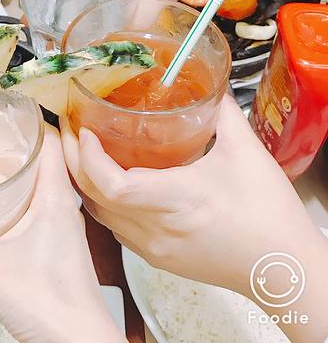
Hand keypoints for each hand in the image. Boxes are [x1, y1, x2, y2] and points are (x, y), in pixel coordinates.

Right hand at [0, 126, 124, 342]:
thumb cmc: (53, 305)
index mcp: (55, 198)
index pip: (51, 141)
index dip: (31, 121)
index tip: (4, 112)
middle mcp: (62, 207)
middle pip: (43, 160)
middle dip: (14, 146)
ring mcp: (61, 227)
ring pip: (40, 185)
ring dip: (16, 175)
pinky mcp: (55, 247)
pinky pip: (38, 209)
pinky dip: (18, 201)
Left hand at [61, 96, 325, 294]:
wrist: (283, 270)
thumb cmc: (269, 216)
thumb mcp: (246, 153)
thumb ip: (221, 112)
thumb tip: (205, 83)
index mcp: (178, 200)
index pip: (112, 185)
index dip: (88, 156)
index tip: (83, 127)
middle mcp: (156, 228)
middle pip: (93, 196)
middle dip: (72, 158)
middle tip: (70, 126)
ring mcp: (152, 248)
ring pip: (98, 213)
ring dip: (83, 180)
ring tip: (82, 147)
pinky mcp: (155, 257)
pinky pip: (113, 226)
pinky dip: (100, 200)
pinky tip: (106, 179)